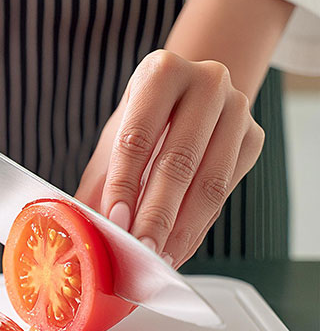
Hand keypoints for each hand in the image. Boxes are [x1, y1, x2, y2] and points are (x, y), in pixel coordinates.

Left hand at [76, 50, 264, 267]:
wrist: (192, 95)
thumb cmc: (144, 118)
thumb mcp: (114, 137)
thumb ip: (99, 181)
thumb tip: (75, 227)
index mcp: (161, 72)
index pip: (138, 138)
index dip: (124, 185)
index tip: (115, 222)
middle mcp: (206, 83)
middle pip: (178, 162)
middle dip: (156, 216)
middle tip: (139, 250)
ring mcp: (237, 109)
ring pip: (209, 183)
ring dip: (181, 230)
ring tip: (158, 258)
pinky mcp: (254, 138)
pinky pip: (224, 195)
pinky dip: (197, 228)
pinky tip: (176, 248)